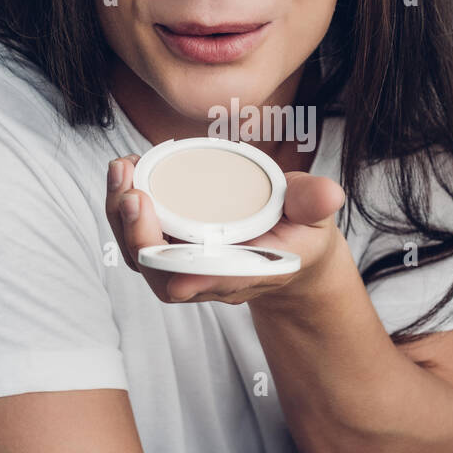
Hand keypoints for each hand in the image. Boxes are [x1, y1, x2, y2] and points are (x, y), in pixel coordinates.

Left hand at [105, 154, 345, 305]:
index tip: (178, 276)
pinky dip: (123, 206)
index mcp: (248, 273)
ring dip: (123, 217)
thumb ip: (314, 203)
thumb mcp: (314, 215)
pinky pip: (136, 234)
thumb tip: (329, 193)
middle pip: (162, 273)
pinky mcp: (168, 247)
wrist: (284, 247)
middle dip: (141, 236)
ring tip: (122, 171)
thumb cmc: (298, 231)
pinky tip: (125, 171)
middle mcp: (209, 277)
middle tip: (134, 193)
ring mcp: (183, 265)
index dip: (195, 279)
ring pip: (141, 256)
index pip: (218, 282)